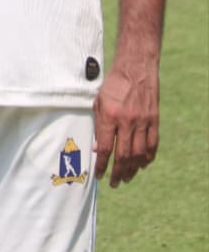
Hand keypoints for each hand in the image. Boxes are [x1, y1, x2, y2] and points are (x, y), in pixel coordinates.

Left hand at [93, 58, 158, 187]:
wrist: (135, 68)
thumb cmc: (111, 83)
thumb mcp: (97, 101)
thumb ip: (98, 124)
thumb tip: (98, 148)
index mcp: (109, 116)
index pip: (106, 148)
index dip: (102, 165)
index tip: (99, 176)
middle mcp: (127, 121)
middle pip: (123, 156)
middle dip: (117, 172)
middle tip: (114, 183)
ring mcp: (143, 122)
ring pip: (139, 154)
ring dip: (132, 169)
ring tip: (126, 178)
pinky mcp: (154, 120)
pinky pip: (152, 144)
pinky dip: (147, 158)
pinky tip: (141, 165)